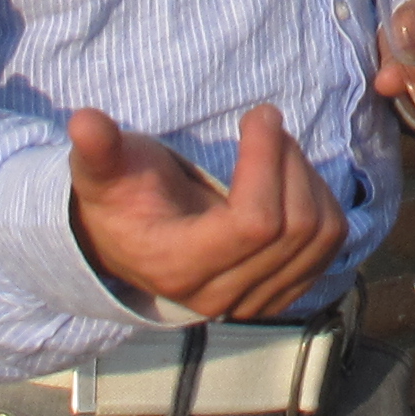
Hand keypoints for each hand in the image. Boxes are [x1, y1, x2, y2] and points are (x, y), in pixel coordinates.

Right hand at [64, 103, 345, 321]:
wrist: (130, 243)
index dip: (268, 161)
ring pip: (321, 235)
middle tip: (267, 124)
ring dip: (309, 178)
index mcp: (180, 266)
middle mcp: (222, 295)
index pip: (256, 224)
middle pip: (296, 226)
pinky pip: (330, 248)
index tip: (259, 115)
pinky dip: (323, 202)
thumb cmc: (121, 197)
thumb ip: (98, 151)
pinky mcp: (282, 293)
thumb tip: (84, 122)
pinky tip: (291, 177)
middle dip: (290, 161)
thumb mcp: (103, 173)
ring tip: (277, 149)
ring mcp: (256, 300)